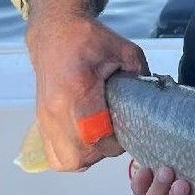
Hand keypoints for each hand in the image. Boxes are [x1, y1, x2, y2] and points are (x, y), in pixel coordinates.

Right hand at [25, 0, 147, 170]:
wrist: (55, 34)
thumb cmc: (91, 40)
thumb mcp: (125, 51)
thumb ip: (141, 77)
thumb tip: (153, 102)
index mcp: (78, 90)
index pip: (96, 135)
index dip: (116, 141)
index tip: (128, 128)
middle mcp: (56, 110)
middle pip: (80, 155)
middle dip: (104, 151)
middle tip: (116, 133)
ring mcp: (45, 119)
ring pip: (66, 160)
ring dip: (88, 156)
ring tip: (101, 137)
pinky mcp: (40, 123)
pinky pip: (54, 156)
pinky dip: (72, 155)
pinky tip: (87, 140)